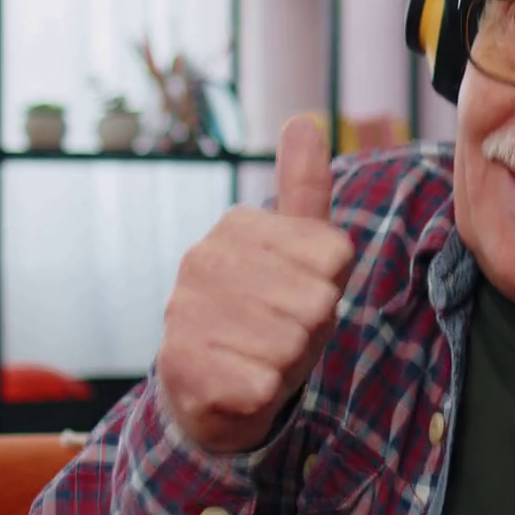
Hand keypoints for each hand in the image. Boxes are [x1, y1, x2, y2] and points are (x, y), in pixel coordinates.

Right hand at [156, 116, 354, 453]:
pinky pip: (262, 385)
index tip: (298, 294)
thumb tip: (304, 120)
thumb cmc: (268, 315)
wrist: (208, 390)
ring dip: (287, 363)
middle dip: (311, 330)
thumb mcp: (300, 251)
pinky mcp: (181, 366)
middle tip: (281, 334)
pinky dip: (263, 394)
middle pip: (317, 303)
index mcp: (238, 225)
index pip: (334, 257)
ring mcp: (185, 311)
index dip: (329, 288)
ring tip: (259, 357)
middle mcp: (203, 259)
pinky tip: (240, 384)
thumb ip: (304, 189)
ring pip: (291, 345)